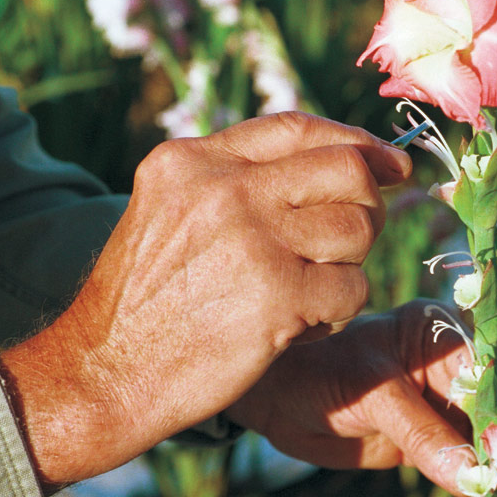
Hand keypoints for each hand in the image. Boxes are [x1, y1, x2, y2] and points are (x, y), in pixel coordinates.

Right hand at [0, 112, 410, 487]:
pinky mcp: (278, 297)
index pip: (298, 127)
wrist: (105, 369)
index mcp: (195, 159)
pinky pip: (353, 289)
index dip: (356, 139)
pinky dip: (337, 310)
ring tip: (313, 285)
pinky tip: (302, 323)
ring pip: (358, 229)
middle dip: (370, 201)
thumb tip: (337, 159)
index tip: (391, 162)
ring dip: (349, 262)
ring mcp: (253, 239)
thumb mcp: (171, 206)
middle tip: (360, 231)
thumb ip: (237, 175)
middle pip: (347, 170)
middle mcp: (225, 188)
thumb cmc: (146, 293)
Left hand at [226, 299, 496, 496]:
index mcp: (438, 330)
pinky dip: (482, 483)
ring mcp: (444, 400)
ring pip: (493, 437)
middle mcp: (450, 362)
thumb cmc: (321, 372)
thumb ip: (420, 430)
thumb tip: (473, 474)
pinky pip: (470, 461)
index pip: (487, 371)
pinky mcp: (434, 436)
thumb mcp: (372, 392)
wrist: (284, 398)